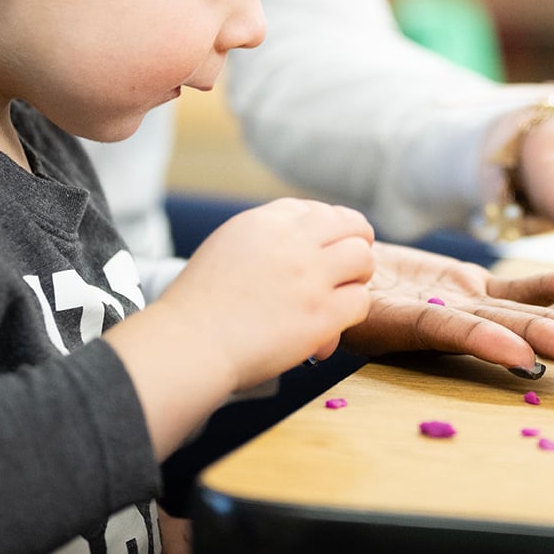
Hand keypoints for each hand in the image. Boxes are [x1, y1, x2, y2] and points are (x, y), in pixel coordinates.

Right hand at [161, 198, 375, 389]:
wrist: (189, 343)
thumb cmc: (200, 305)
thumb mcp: (227, 246)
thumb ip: (265, 237)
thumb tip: (301, 240)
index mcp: (265, 221)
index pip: (316, 210)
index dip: (328, 229)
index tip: (325, 246)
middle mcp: (292, 241)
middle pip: (351, 226)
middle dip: (354, 244)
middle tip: (348, 265)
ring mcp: (309, 277)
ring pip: (363, 259)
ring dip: (357, 276)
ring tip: (344, 292)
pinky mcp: (321, 314)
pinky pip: (360, 301)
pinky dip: (351, 311)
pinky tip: (334, 322)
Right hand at [340, 242, 553, 377]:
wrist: (328, 270)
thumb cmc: (319, 288)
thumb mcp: (322, 304)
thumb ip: (331, 317)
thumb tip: (304, 341)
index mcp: (399, 328)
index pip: (450, 335)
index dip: (486, 344)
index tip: (526, 361)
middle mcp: (439, 322)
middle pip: (499, 331)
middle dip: (545, 342)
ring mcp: (460, 305)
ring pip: (517, 315)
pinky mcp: (470, 287)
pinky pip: (517, 288)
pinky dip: (552, 284)